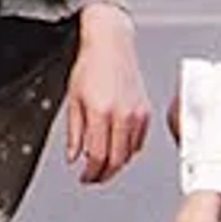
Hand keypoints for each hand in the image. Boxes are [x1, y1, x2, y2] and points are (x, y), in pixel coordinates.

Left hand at [66, 2, 150, 184]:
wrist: (111, 44)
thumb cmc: (91, 66)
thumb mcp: (74, 99)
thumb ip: (74, 132)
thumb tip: (74, 156)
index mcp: (101, 111)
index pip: (97, 155)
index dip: (90, 172)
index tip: (84, 177)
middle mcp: (122, 114)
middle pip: (116, 160)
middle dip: (104, 174)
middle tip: (93, 177)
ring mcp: (137, 114)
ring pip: (129, 154)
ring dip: (116, 164)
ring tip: (103, 165)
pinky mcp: (146, 111)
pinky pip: (139, 142)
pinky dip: (128, 151)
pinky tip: (117, 149)